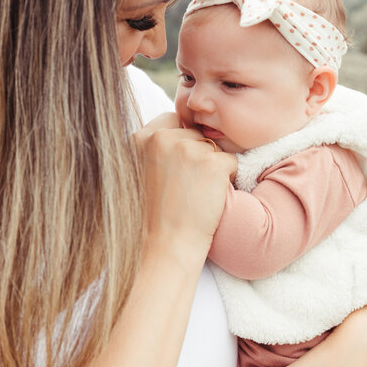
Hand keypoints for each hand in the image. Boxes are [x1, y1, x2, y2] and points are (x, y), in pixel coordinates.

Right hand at [134, 112, 236, 255]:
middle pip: (194, 133)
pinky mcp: (212, 163)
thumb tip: (177, 125)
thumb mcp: (136, 172)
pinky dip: (226, 178)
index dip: (180, 142)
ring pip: (212, 147)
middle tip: (184, 186)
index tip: (176, 168)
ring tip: (194, 193)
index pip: (172, 120)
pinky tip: (208, 196)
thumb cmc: (152, 215)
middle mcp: (161, 138)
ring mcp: (187, 149)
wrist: (165, 246)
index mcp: (139, 139)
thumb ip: (152, 147)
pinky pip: (230, 161)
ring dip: (211, 167)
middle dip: (196, 154)